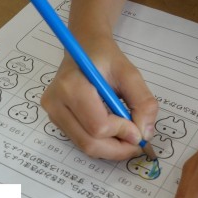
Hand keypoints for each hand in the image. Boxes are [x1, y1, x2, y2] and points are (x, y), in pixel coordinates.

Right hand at [41, 36, 157, 159]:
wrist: (84, 48)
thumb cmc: (105, 58)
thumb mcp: (130, 73)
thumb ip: (142, 102)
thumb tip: (144, 134)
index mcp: (71, 86)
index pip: (98, 125)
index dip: (122, 133)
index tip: (139, 130)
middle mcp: (55, 103)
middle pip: (89, 142)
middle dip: (117, 149)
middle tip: (137, 144)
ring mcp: (53, 114)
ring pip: (84, 146)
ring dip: (111, 149)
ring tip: (127, 138)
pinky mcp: (56, 121)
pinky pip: (81, 142)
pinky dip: (101, 144)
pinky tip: (113, 133)